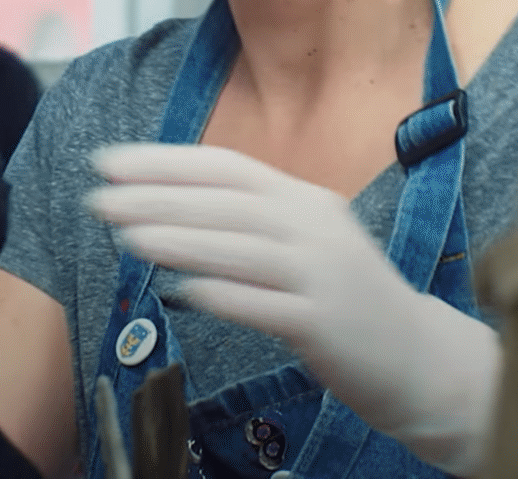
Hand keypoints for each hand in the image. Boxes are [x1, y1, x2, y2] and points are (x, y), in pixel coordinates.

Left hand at [88, 144, 497, 476]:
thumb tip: (168, 205)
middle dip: (156, 196)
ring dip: (178, 240)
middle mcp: (313, 226)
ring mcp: (322, 274)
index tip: (108, 162)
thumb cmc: (344, 297)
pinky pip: (266, 306)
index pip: (225, 167)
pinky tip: (183, 289)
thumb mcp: (303, 241)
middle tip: (98, 197)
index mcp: (303, 199)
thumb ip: (248, 220)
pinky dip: (224, 294)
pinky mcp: (325, 324)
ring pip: (240, 249)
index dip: (164, 161)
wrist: (420, 357)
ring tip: (125, 235)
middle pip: (225, 203)